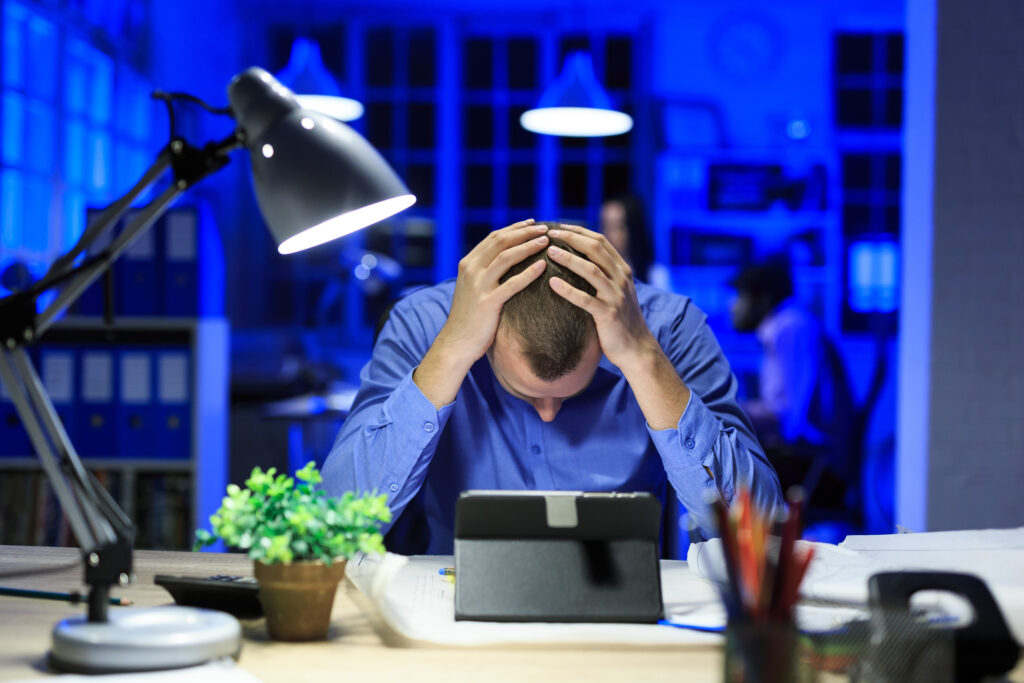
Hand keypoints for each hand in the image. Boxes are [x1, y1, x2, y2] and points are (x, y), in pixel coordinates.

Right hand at [440, 218, 549, 362]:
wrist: (456, 342)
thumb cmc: (470, 317)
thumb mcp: (472, 288)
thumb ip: (484, 272)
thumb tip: (505, 260)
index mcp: (468, 264)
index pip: (493, 237)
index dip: (514, 228)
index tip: (532, 223)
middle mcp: (471, 270)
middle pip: (501, 242)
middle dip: (524, 232)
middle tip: (544, 228)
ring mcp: (478, 285)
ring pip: (506, 257)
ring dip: (528, 246)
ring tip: (546, 242)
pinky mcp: (488, 302)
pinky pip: (512, 284)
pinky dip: (529, 272)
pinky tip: (543, 266)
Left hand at [547, 224, 689, 429]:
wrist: (636, 348)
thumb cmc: (620, 319)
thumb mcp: (615, 291)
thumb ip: (603, 273)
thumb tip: (579, 257)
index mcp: (622, 269)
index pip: (600, 241)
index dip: (578, 231)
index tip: (557, 227)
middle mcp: (621, 278)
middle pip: (596, 249)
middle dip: (571, 238)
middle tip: (549, 234)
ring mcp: (616, 296)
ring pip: (591, 270)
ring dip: (569, 259)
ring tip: (549, 252)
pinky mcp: (608, 315)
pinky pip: (585, 300)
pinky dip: (568, 290)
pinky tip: (552, 283)